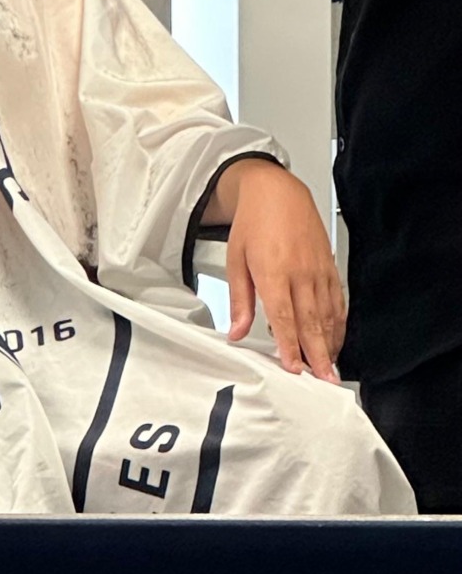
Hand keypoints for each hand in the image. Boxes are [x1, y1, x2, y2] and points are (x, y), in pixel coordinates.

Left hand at [215, 160, 345, 381]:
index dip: (289, 345)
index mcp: (273, 270)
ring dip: (330, 345)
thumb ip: (239, 300)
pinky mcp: (330, 266)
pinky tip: (336, 341)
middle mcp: (300, 273)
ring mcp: (318, 270)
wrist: (278, 191)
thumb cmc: (254, 223)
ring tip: (331, 370)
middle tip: (324, 382)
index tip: (294, 369)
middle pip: (310, 322)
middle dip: (317, 355)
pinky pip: (338, 300)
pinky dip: (339, 324)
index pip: (283, 316)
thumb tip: (236, 333)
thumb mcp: (235, 259)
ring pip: (328, 314)